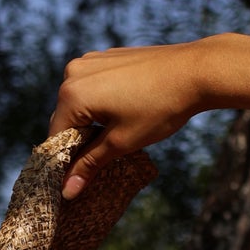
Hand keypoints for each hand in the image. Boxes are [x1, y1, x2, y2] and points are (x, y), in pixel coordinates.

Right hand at [47, 41, 211, 197]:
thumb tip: (67, 191)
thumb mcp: (121, 143)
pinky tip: (120, 117)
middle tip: (95, 166)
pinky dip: (98, 106)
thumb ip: (89, 165)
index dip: (63, 165)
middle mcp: (74, 73)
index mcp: (72, 94)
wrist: (194, 70)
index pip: (55, 139)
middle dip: (75, 144)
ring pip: (79, 104)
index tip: (73, 184)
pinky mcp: (106, 57)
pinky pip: (92, 87)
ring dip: (88, 124)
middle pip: (64, 119)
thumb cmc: (159, 108)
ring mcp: (90, 61)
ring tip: (112, 140)